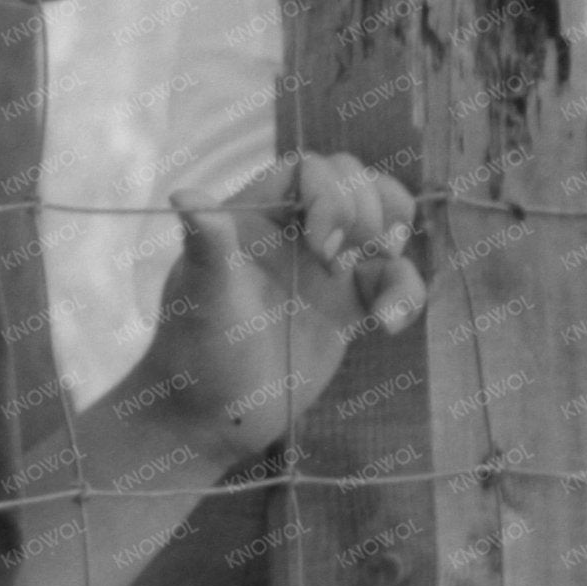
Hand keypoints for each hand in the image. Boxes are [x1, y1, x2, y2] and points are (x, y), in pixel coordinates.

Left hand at [131, 153, 424, 459]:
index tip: (319, 243)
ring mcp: (326, 267)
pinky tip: (386, 325)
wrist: (215, 416)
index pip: (309, 169)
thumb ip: (208, 244)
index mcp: (254, 218)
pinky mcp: (350, 305)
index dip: (330, 191)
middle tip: (339, 260)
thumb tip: (181, 194)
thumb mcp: (204, 297)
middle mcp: (293, 233)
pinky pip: (396, 278)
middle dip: (367, 209)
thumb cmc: (198, 352)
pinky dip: (405, 293)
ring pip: (385, 221)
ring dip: (395, 240)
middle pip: (356, 183)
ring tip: (378, 272)